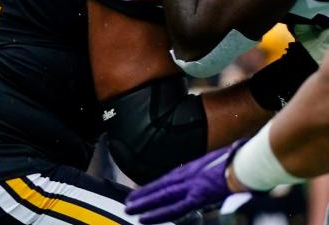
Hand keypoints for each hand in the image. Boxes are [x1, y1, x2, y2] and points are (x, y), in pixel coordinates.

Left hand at [125, 141, 245, 222]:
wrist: (250, 162)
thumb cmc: (243, 162)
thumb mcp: (225, 162)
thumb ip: (216, 170)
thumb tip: (220, 174)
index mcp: (195, 168)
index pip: (170, 178)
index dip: (157, 186)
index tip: (145, 190)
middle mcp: (189, 175)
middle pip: (162, 186)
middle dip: (145, 194)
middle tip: (129, 201)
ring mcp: (192, 185)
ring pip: (162, 196)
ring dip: (144, 203)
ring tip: (129, 208)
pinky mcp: (197, 196)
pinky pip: (173, 208)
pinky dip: (158, 213)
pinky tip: (144, 218)